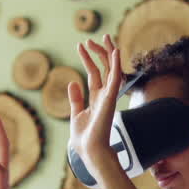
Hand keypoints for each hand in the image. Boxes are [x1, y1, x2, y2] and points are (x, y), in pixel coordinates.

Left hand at [67, 34, 125, 181]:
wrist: (90, 151)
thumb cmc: (84, 139)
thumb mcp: (76, 115)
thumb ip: (75, 99)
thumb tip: (72, 83)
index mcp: (96, 99)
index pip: (93, 74)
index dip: (88, 59)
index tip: (81, 46)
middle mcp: (104, 96)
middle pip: (104, 69)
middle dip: (99, 53)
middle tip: (93, 38)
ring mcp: (108, 97)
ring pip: (112, 70)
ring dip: (108, 53)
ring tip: (104, 37)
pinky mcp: (110, 100)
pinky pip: (115, 79)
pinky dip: (116, 65)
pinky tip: (115, 51)